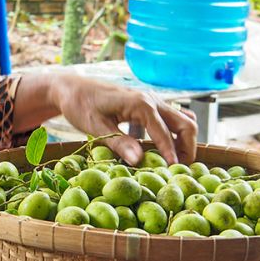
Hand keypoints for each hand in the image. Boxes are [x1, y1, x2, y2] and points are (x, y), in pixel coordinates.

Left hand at [51, 75, 196, 165]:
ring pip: (182, 120)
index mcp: (141, 104)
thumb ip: (118, 143)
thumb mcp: (96, 126)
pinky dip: (174, 132)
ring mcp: (152, 100)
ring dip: (183, 140)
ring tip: (173, 161)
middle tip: (179, 169)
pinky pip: (171, 118)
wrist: (71, 87)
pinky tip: (161, 148)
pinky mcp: (147, 104)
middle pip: (186, 124)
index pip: (166, 133)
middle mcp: (152, 99)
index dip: (172, 155)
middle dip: (188, 148)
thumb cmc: (80, 105)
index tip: (174, 173)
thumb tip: (139, 161)